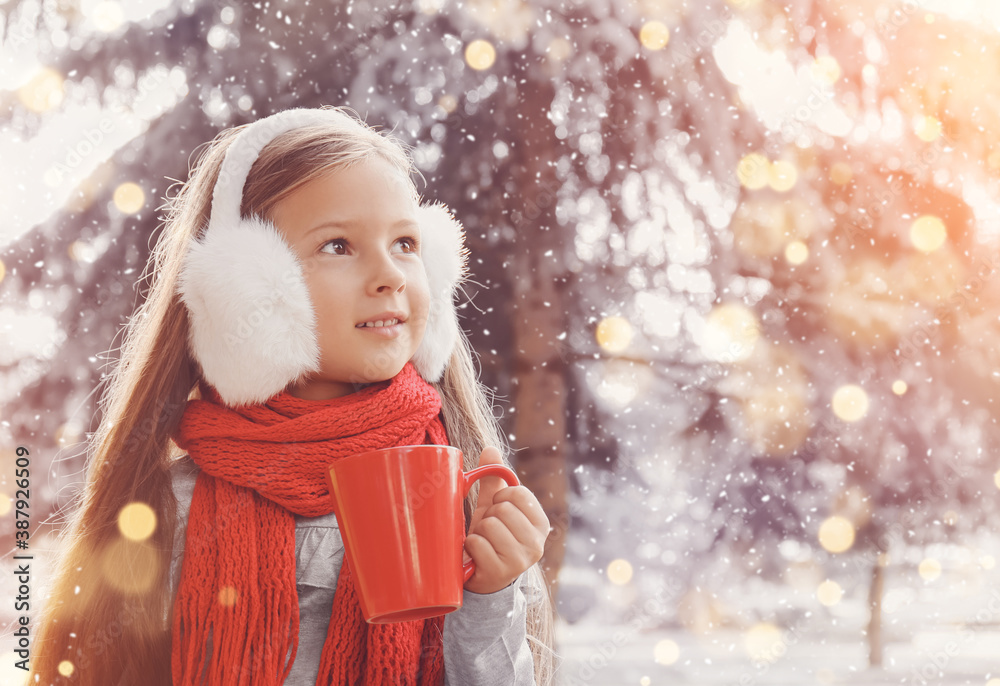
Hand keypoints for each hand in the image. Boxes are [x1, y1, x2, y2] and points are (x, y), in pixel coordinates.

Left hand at [463, 446, 549, 593]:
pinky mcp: (501, 572)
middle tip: (489, 532)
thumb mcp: (493, 508)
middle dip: (488, 517)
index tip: (498, 510)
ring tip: (483, 544)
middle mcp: (537, 543)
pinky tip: (476, 557)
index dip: (501, 498)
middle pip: (502, 509)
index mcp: (540, 524)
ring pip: (489, 525)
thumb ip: (494, 480)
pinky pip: (477, 543)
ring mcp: (520, 560)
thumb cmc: (490, 537)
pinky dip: (470, 547)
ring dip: (478, 533)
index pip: (518, 493)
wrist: (482, 577)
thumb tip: (490, 448)